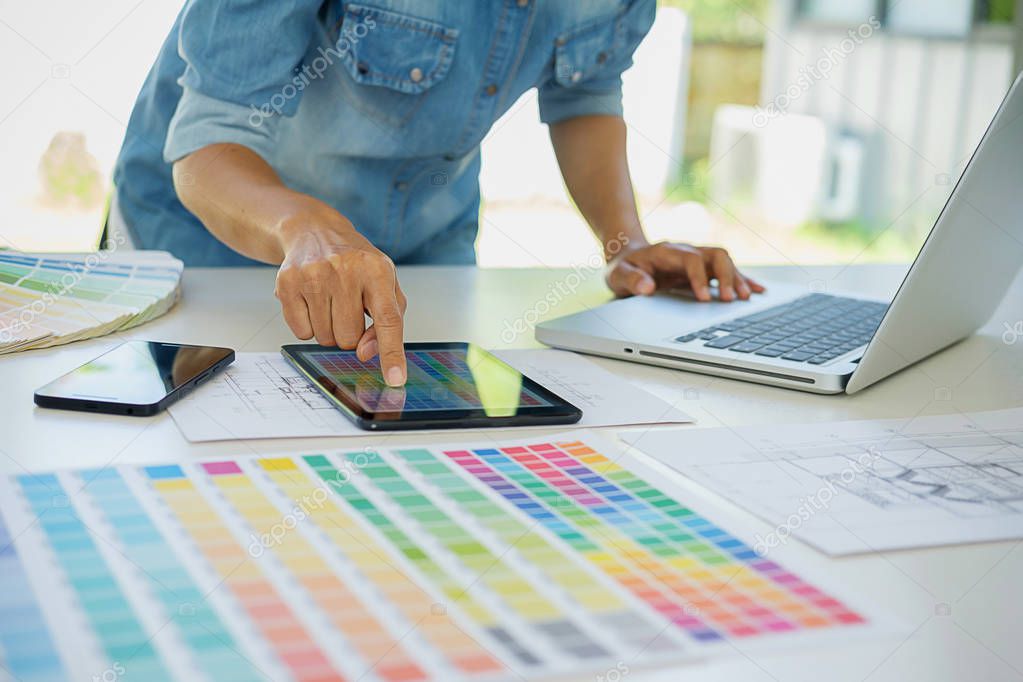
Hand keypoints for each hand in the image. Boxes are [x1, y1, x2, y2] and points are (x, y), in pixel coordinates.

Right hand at [275, 210, 407, 385]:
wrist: (313, 231)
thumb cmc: (356, 263)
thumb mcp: (384, 284)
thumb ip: (388, 321)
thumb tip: (366, 354)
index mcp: (377, 270)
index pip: (388, 320)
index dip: (392, 352)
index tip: (395, 379)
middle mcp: (345, 270)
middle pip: (350, 339)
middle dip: (351, 334)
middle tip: (348, 308)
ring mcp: (314, 275)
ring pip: (325, 338)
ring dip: (329, 329)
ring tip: (330, 300)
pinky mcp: (287, 283)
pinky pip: (302, 332)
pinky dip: (308, 325)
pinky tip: (311, 301)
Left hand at [607, 242, 764, 301]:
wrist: (627, 256)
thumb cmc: (624, 267)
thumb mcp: (618, 274)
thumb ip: (631, 279)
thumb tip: (647, 288)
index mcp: (668, 251)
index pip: (691, 259)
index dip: (700, 278)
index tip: (704, 298)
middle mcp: (687, 251)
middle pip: (715, 255)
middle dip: (726, 276)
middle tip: (730, 300)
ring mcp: (697, 258)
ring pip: (725, 262)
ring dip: (737, 279)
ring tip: (747, 299)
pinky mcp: (703, 268)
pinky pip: (727, 271)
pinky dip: (743, 280)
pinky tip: (757, 291)